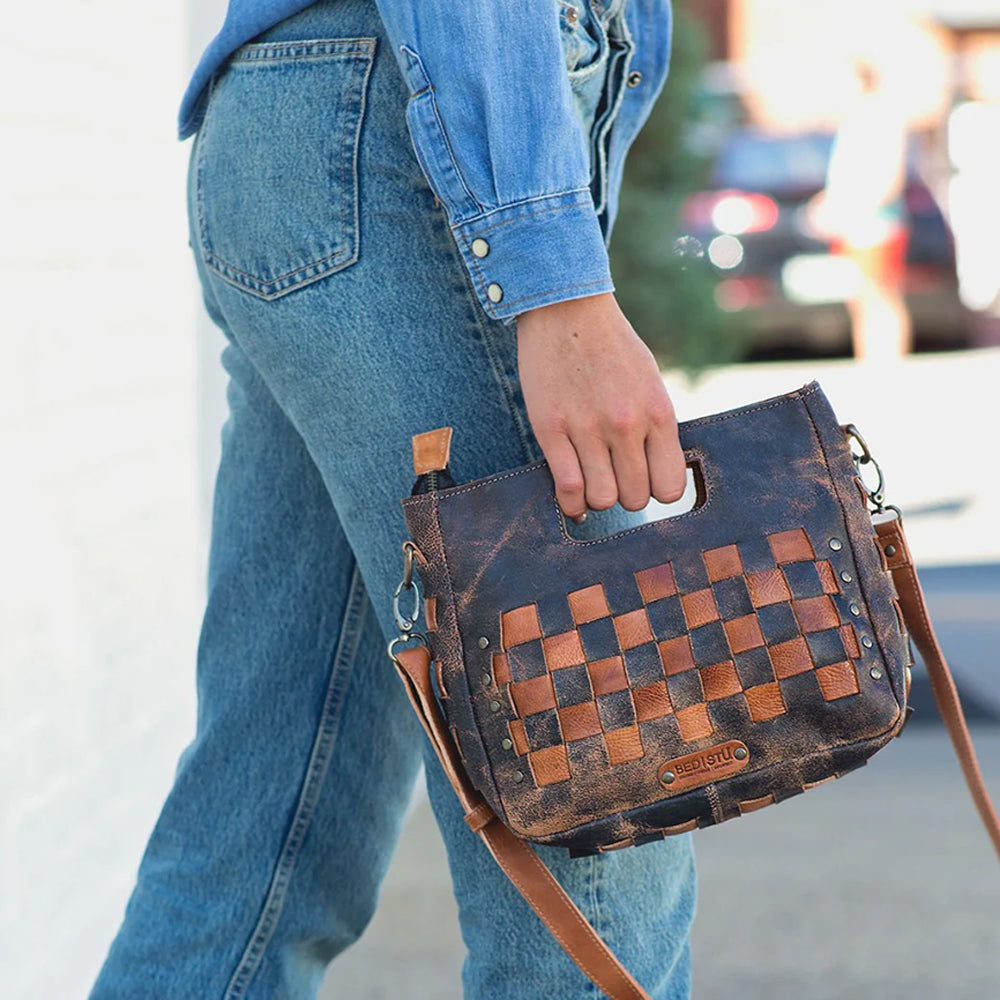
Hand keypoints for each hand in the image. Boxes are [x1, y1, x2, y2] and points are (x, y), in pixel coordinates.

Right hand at [516, 292, 685, 521]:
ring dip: (596, 498)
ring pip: (602, 499)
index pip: (669, 487)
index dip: (656, 491)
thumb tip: (655, 474)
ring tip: (591, 481)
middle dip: (624, 495)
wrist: (566, 309)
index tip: (644, 481)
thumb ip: (655, 427)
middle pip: (634, 498)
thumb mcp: (650, 382)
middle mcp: (626, 425)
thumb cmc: (611, 347)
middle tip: (613, 477)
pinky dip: (570, 503)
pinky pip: (567, 488)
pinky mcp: (551, 429)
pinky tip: (571, 498)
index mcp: (657, 413)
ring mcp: (587, 428)